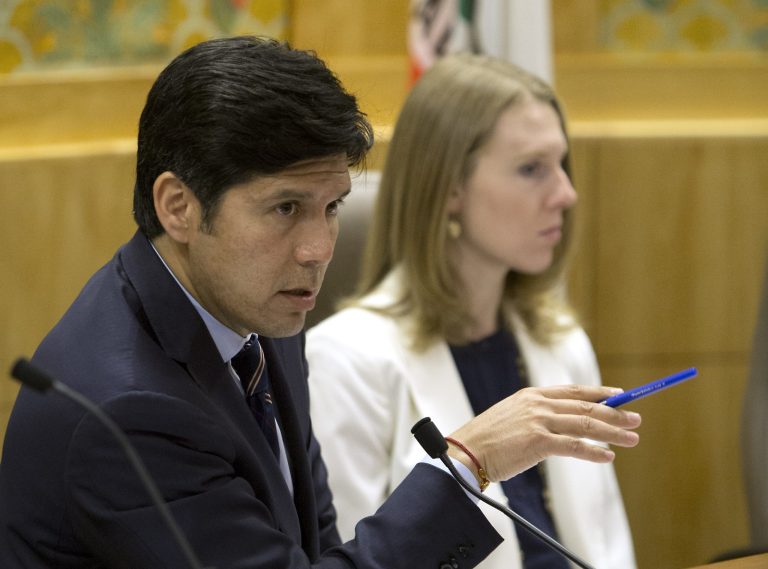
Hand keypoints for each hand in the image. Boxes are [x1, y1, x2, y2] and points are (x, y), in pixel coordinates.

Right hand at [447, 385, 640, 483]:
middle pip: (585, 407)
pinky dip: (594, 452)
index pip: (573, 391)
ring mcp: (538, 421)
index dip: (599, 393)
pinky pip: (574, 446)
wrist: (465, 452)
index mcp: (531, 395)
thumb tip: (559, 424)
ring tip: (632, 439)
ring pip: (585, 425)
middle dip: (614, 413)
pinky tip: (608, 457)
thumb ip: (534, 416)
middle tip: (636, 420)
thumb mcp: (510, 417)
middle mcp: (538, 404)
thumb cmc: (485, 440)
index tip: (619, 395)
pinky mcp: (538, 442)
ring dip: (612, 432)